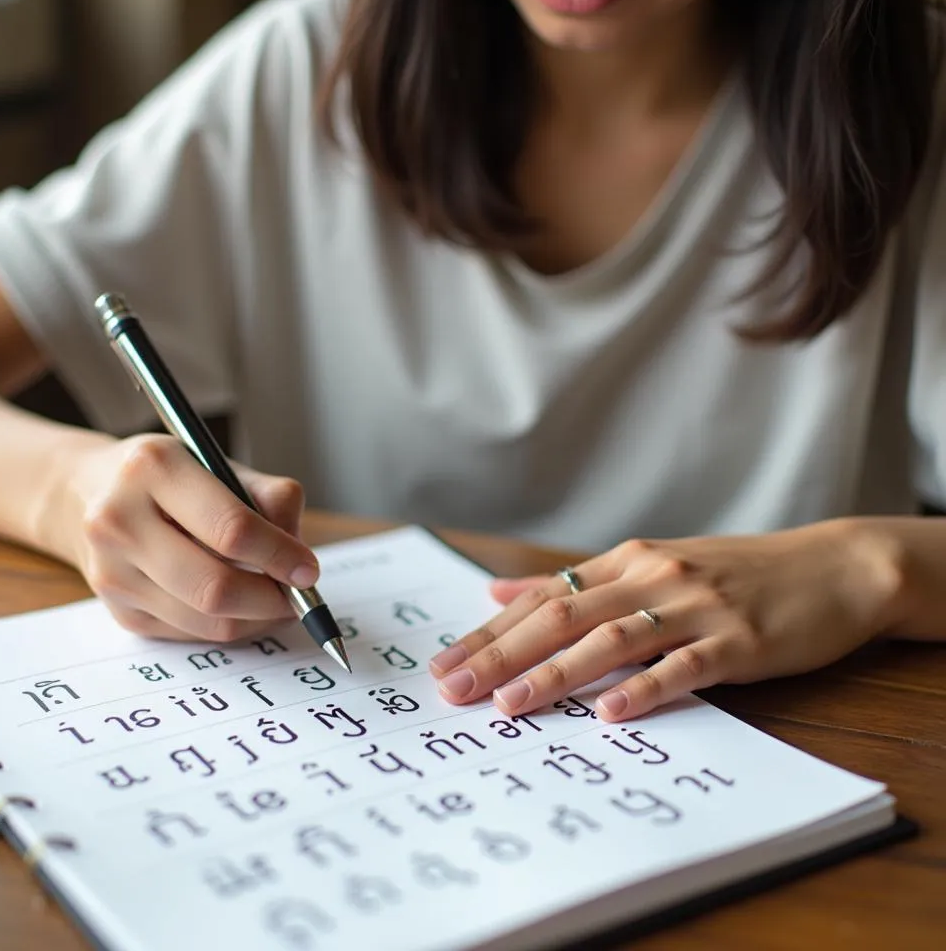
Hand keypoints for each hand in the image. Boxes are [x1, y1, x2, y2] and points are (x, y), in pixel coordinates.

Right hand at [45, 433, 317, 641]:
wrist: (86, 492)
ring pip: (205, 621)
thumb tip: (299, 558)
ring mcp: (112, 572)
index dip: (279, 555)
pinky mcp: (118, 611)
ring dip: (255, 619)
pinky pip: (190, 634)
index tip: (308, 569)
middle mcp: (120, 520)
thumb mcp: (220, 463)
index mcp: (153, 467)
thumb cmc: (171, 477)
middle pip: (214, 587)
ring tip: (276, 600)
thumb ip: (270, 497)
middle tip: (298, 596)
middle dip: (270, 600)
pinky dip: (227, 625)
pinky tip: (239, 604)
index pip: (230, 528)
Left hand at [429, 520, 901, 721]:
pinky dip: (646, 688)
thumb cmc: (733, 573)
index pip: (544, 599)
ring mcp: (695, 607)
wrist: (828, 566)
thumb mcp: (650, 565)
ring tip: (510, 703)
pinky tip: (611, 712)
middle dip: (501, 654)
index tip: (445, 663)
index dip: (490, 632)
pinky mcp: (738, 640)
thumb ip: (576, 583)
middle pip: (562, 616)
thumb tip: (497, 592)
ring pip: (612, 640)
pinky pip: (685, 666)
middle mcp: (652, 577)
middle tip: (454, 688)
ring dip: (556, 673)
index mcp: (626, 562)